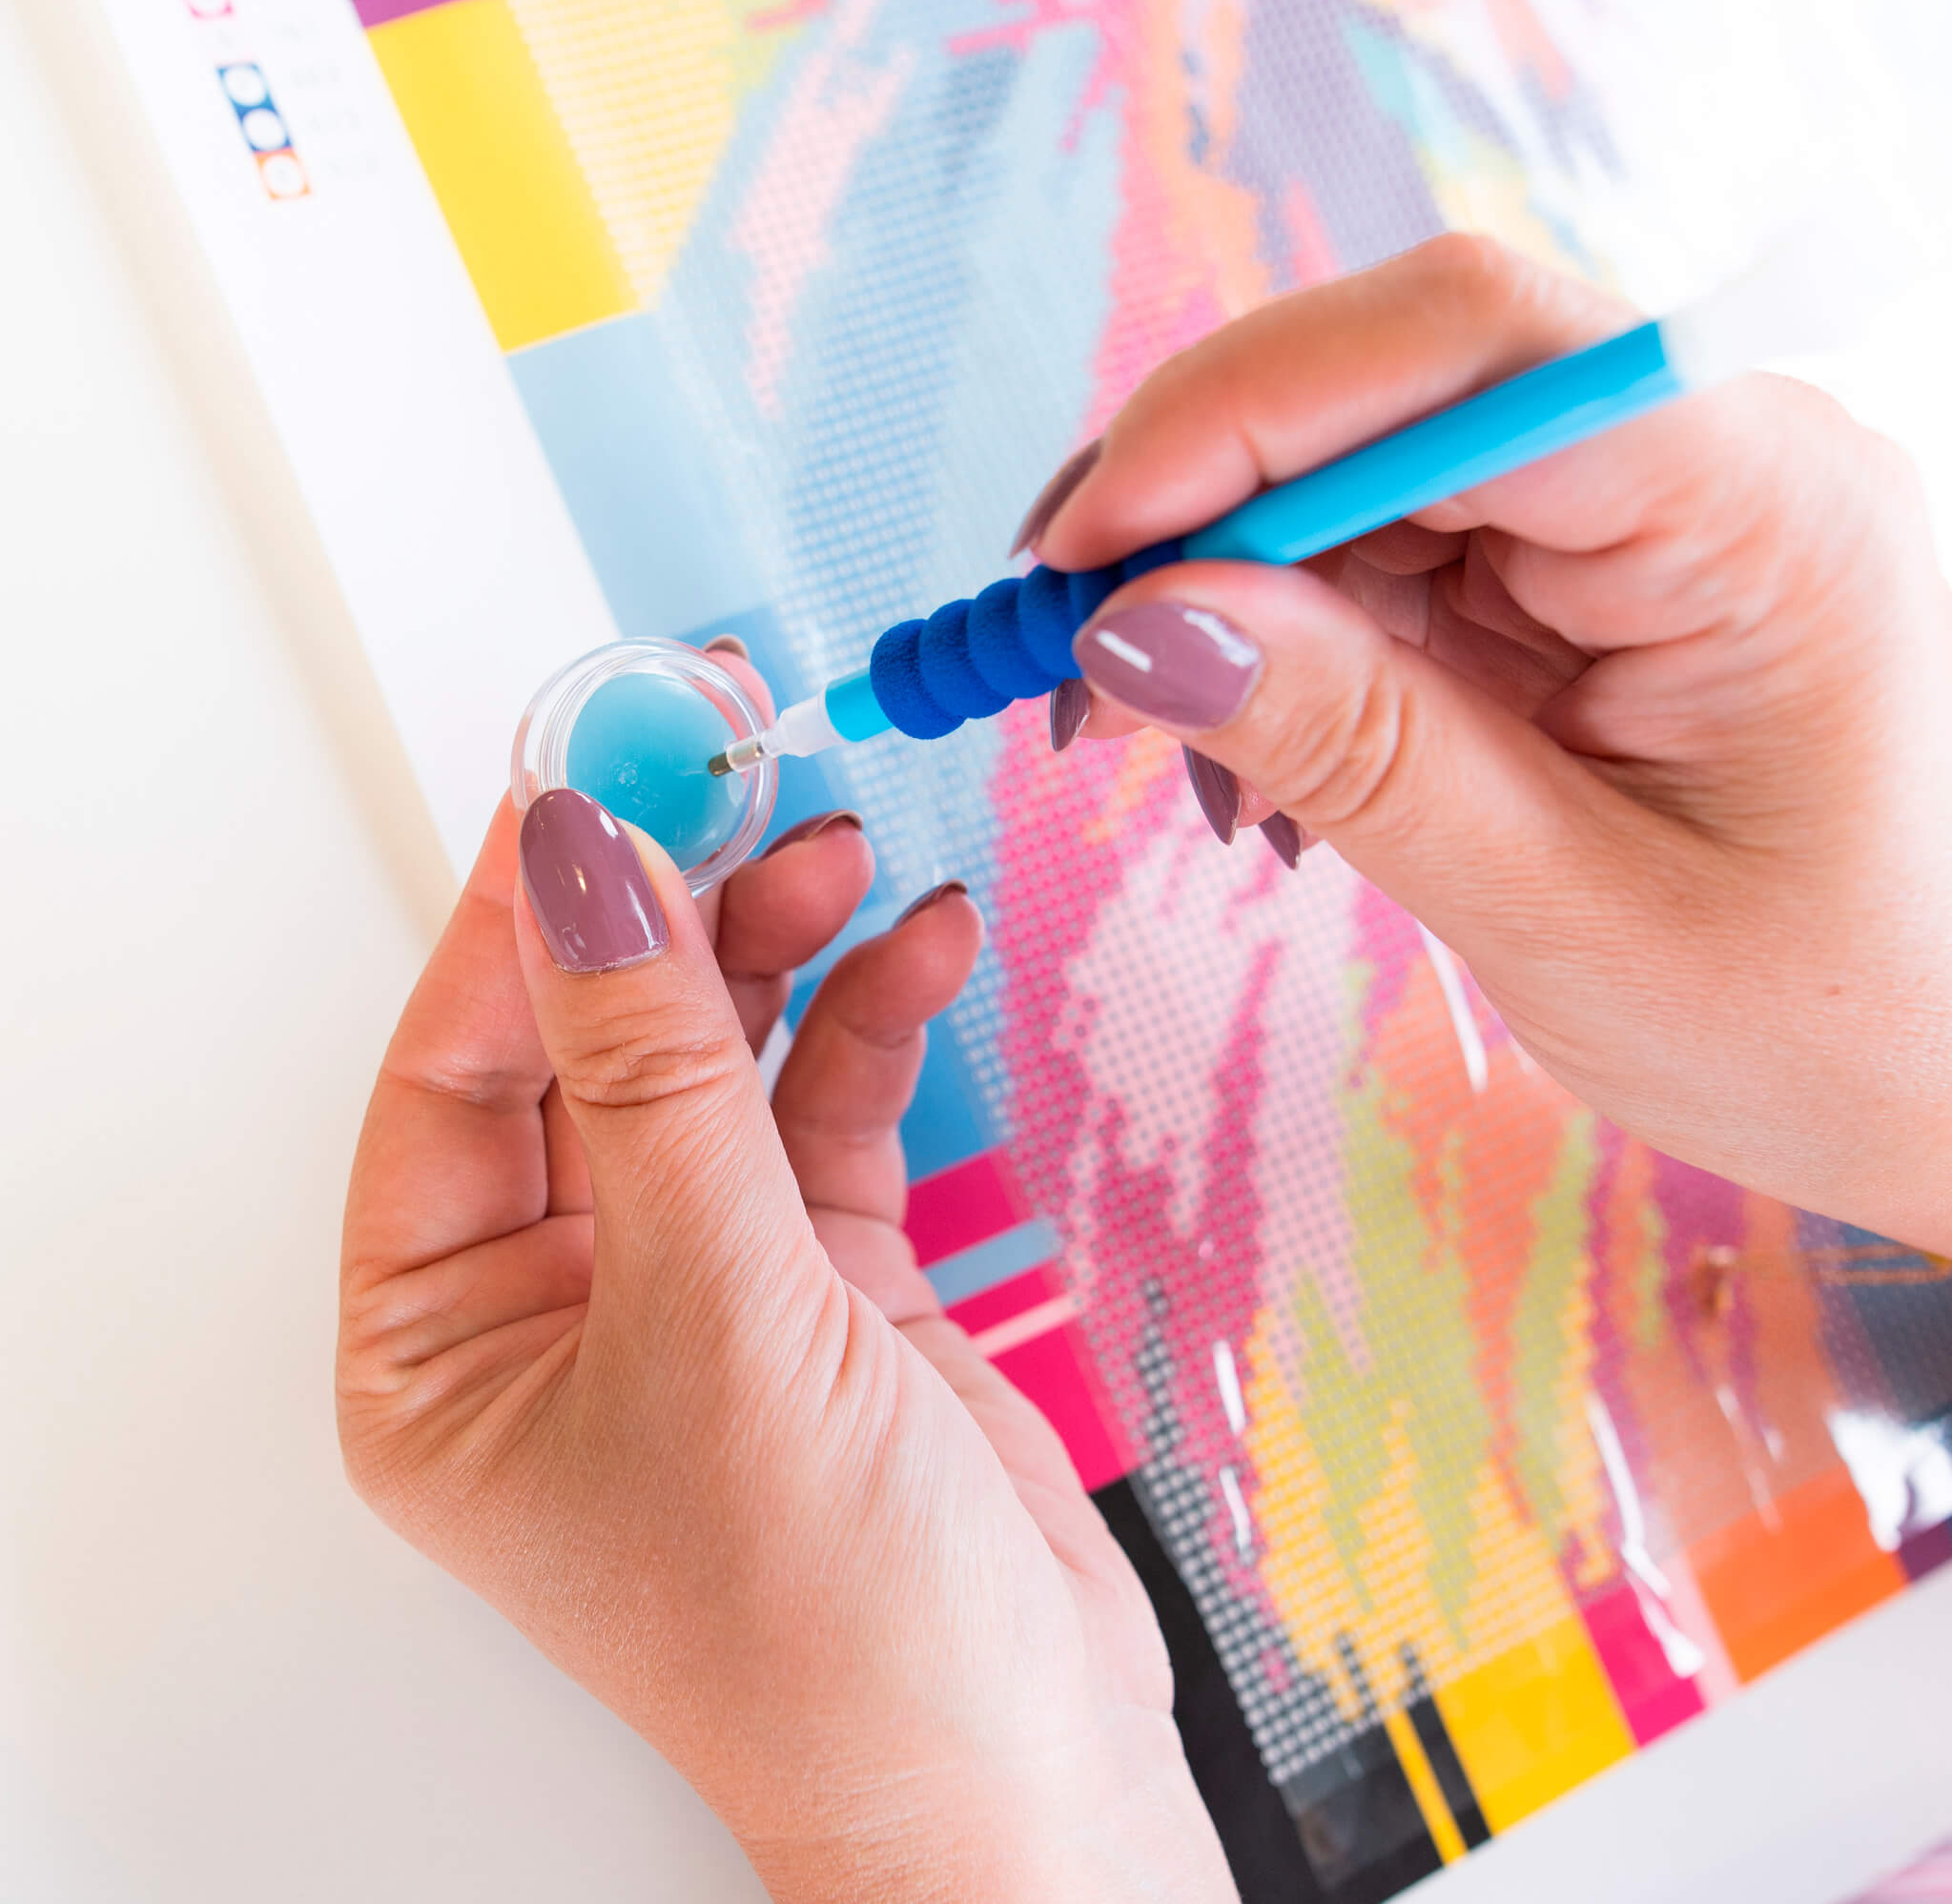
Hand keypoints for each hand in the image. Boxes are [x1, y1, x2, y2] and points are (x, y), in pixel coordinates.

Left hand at [338, 780, 1232, 1899]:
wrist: (1027, 1772)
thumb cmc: (828, 1633)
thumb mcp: (718, 1316)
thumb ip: (654, 1075)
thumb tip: (578, 866)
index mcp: (443, 1347)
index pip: (456, 1071)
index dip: (523, 910)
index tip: (593, 765)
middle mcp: (558, 1301)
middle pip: (590, 1042)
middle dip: (665, 902)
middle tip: (723, 758)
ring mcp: (699, 1278)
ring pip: (712, 1057)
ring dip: (773, 943)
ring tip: (830, 843)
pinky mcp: (823, 1274)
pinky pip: (824, 1108)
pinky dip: (869, 1020)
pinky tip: (914, 943)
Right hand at [1037, 233, 1951, 1252]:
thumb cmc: (1835, 1023)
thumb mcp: (1567, 907)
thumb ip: (1351, 747)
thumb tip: (1131, 624)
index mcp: (1755, 505)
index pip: (1464, 349)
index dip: (1234, 419)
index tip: (1077, 557)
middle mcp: (1703, 461)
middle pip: (1391, 386)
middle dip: (1195, 510)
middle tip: (1059, 657)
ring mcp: (1644, 517)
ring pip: (1366, 477)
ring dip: (1224, 596)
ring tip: (1147, 746)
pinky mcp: (1594, 584)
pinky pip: (1397, 564)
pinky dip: (1288, 652)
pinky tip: (1252, 769)